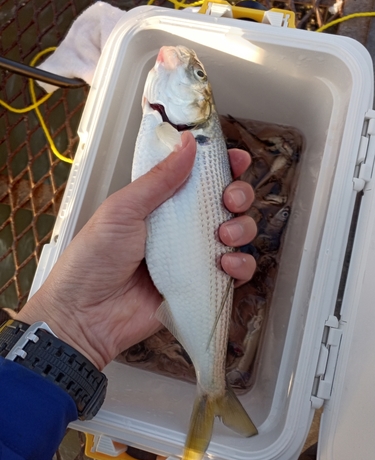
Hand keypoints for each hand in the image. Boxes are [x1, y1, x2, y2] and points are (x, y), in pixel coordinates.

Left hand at [17, 132, 256, 369]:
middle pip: (226, 202)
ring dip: (242, 228)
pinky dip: (241, 266)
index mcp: (162, 203)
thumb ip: (159, 179)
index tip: (236, 159)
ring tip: (224, 235)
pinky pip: (236, 272)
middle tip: (230, 199)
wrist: (86, 315)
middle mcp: (182, 227)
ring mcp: (194, 256)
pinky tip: (225, 265)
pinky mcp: (201, 285)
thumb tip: (187, 144)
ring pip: (237, 234)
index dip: (223, 166)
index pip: (200, 177)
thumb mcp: (123, 210)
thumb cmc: (93, 259)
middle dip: (239, 195)